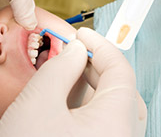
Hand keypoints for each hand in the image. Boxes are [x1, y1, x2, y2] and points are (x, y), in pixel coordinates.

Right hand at [0, 28, 146, 136]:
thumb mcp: (38, 104)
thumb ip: (61, 68)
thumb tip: (75, 49)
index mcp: (116, 123)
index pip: (122, 72)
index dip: (102, 46)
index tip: (83, 34)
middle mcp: (122, 136)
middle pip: (122, 90)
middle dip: (99, 66)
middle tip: (76, 52)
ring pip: (113, 107)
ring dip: (93, 85)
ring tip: (69, 73)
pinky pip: (103, 123)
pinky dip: (89, 105)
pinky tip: (67, 98)